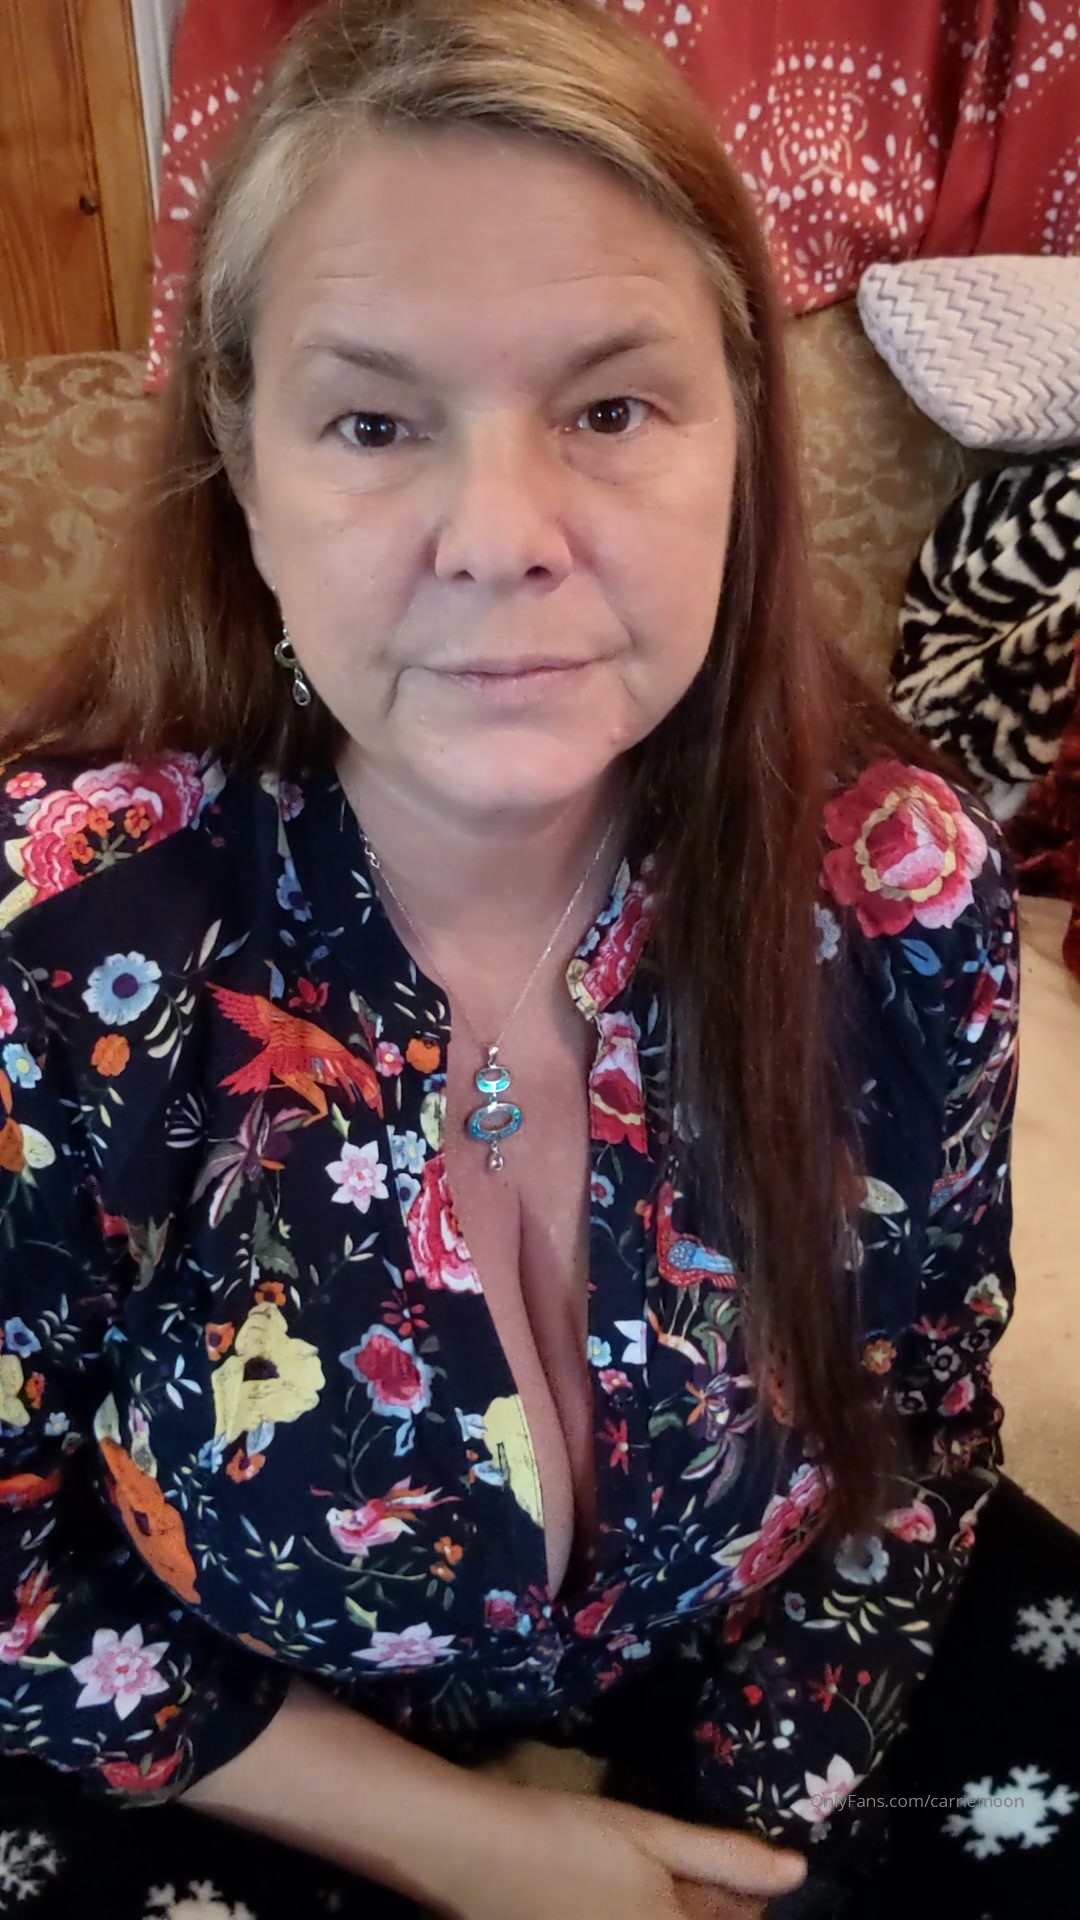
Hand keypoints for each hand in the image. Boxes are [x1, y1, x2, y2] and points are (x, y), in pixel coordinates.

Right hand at [439, 1783, 806, 1919]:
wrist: (477, 1852)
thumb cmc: (570, 1836)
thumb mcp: (652, 1835)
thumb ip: (728, 1858)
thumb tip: (799, 1870)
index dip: (748, 1904)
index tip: (744, 1875)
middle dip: (714, 1908)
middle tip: (708, 1870)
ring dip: (682, 1909)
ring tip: (665, 1878)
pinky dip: (643, 1913)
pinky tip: (629, 1892)